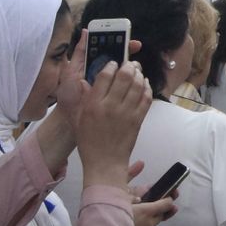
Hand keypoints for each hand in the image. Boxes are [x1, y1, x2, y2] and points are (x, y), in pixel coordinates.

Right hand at [76, 59, 152, 186]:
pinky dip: (147, 88)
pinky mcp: (138, 120)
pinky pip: (146, 98)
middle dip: (128, 65)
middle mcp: (110, 106)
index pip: (104, 76)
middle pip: (124, 76)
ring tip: (137, 71)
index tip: (113, 63)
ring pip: (137, 85)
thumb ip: (81, 99)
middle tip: (129, 63)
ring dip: (139, 74)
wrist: (105, 162)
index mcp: (93, 105)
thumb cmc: (88, 142)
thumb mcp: (78, 120)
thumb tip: (83, 81)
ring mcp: (126, 113)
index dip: (111, 65)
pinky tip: (144, 83)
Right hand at [125, 164, 178, 225]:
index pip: (165, 203)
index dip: (169, 198)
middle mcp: (149, 223)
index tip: (170, 195)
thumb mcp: (119, 191)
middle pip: (162, 215)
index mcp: (147, 210)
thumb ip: (130, 176)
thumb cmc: (109, 213)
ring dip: (158, 224)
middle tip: (172, 208)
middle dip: (166, 211)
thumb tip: (141, 163)